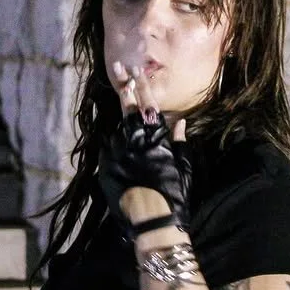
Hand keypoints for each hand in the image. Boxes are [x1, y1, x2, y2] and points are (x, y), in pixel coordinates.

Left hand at [98, 62, 192, 238]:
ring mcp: (116, 152)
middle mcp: (133, 140)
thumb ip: (180, 142)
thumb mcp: (184, 167)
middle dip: (124, 85)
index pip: (147, 104)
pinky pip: (111, 149)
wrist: (152, 222)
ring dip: (124, 123)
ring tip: (126, 113)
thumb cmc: (174, 195)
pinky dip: (117, 146)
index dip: (142, 85)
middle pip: (127, 107)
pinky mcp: (105, 166)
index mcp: (154, 138)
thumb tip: (180, 122)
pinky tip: (123, 149)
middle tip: (118, 66)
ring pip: (118, 130)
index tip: (137, 69)